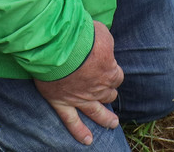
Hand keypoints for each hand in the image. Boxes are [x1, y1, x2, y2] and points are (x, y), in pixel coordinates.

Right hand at [34, 23, 121, 144]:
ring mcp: (81, 98)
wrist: (57, 47)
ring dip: (105, 118)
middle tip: (109, 93)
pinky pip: (72, 122)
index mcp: (109, 71)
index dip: (113, 72)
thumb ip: (105, 42)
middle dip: (109, 92)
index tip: (108, 66)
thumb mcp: (101, 32)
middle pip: (109, 94)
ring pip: (96, 112)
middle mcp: (98, 88)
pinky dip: (80, 132)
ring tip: (112, 124)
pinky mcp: (62, 103)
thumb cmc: (80, 36)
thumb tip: (103, 44)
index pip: (117, 76)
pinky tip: (88, 140)